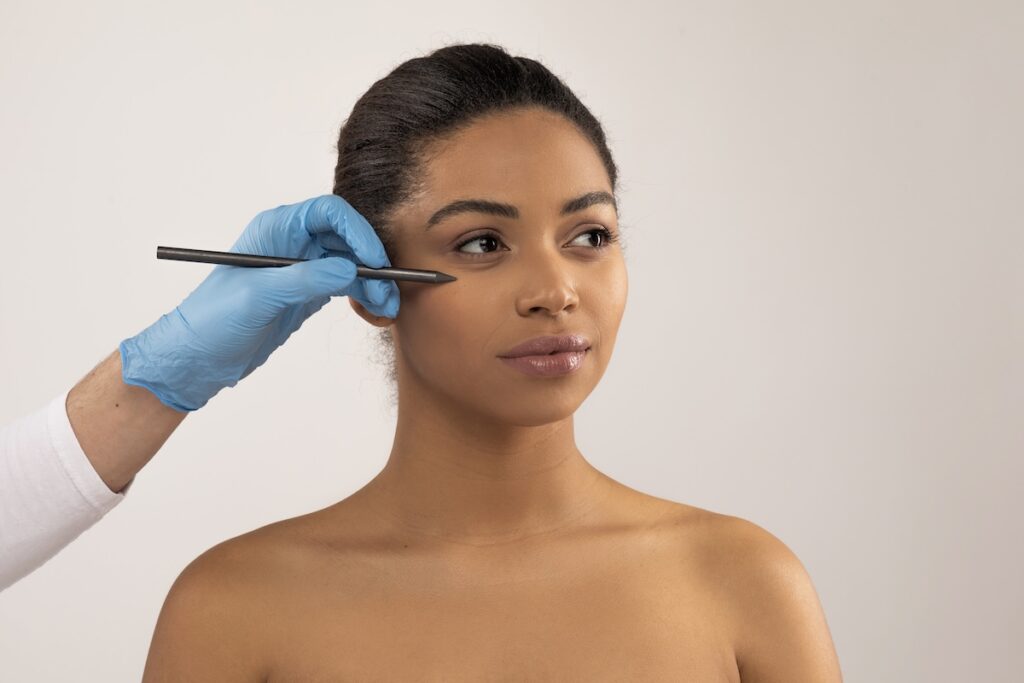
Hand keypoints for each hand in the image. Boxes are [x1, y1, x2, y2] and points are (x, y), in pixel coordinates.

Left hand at [119, 195, 398, 411]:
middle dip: (372, 261)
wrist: (198, 357)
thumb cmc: (213, 320)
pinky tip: (376, 310)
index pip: (328, 213)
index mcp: (276, 229)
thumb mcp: (258, 296)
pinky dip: (364, 296)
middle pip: (347, 238)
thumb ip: (304, 279)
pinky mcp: (308, 293)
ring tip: (387, 307)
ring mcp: (302, 268)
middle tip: (389, 289)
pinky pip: (345, 286)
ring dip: (373, 283)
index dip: (357, 232)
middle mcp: (292, 243)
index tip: (375, 260)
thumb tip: (349, 270)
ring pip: (351, 264)